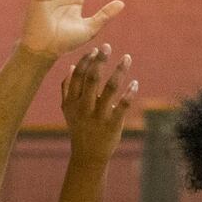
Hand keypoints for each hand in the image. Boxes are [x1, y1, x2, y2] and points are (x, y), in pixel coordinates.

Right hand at [60, 44, 137, 160]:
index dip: (87, 60)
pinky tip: (135, 83)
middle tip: (108, 46)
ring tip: (127, 58)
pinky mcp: (112, 124)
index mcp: (72, 101)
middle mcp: (85, 107)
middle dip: (100, 60)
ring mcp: (99, 116)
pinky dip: (129, 93)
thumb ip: (67, 88)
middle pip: (93, 78)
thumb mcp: (68, 110)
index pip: (79, 75)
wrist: (88, 155)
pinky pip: (123, 106)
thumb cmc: (79, 128)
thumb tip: (72, 66)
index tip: (96, 50)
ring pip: (110, 89)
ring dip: (119, 71)